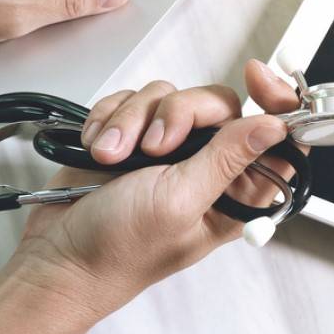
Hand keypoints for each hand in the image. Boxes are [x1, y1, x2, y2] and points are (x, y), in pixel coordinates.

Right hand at [10, 59, 300, 318]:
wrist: (56, 255)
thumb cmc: (120, 250)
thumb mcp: (180, 203)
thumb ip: (227, 159)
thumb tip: (273, 126)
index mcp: (235, 192)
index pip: (277, 137)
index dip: (275, 102)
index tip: (256, 77)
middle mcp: (206, 166)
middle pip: (218, 104)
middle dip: (181, 114)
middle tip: (153, 147)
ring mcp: (169, 148)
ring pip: (169, 96)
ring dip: (133, 121)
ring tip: (112, 158)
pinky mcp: (132, 134)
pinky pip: (132, 99)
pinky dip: (112, 118)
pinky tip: (99, 148)